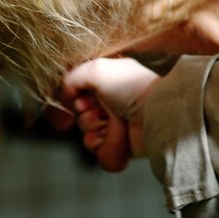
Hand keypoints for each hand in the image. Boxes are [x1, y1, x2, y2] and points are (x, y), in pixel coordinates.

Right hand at [62, 57, 159, 171]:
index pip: (78, 92)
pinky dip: (102, 144)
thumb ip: (72, 77)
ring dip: (93, 128)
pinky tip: (112, 135)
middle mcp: (110, 102)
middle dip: (86, 112)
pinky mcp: (118, 144)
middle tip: (102, 109)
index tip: (82, 97)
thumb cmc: (132, 88)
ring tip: (111, 122)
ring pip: (85, 132)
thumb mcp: (97, 69)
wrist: (155, 114)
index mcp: (107, 82)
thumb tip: (64, 93)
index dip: (75, 97)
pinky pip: (96, 148)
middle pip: (79, 113)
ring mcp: (114, 124)